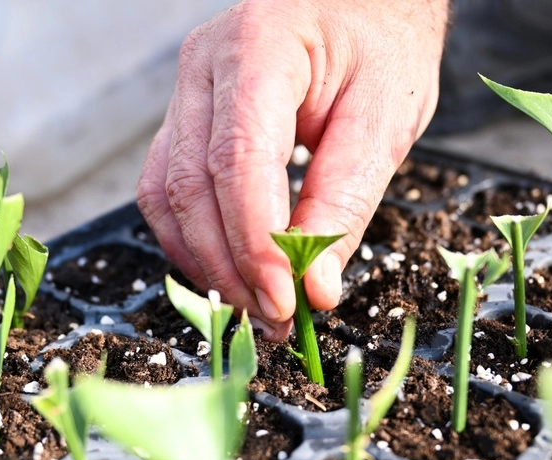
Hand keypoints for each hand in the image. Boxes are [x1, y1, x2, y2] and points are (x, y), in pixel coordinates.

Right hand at [137, 0, 448, 340]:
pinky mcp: (183, 117)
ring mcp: (184, 89)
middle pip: (190, 186)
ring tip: (258, 310)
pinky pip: (166, 189)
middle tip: (277, 323)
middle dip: (230, 267)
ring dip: (206, 263)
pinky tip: (233, 273)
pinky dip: (195, 240)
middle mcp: (203, 65)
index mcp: (259, 47)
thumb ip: (346, 203)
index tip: (286, 302)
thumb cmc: (381, 43)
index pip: (237, 161)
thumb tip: (313, 288)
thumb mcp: (386, 120)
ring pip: (165, 195)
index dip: (254, 243)